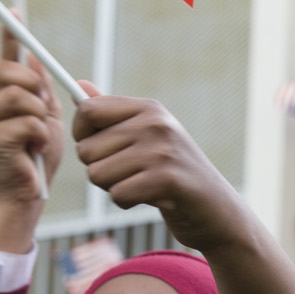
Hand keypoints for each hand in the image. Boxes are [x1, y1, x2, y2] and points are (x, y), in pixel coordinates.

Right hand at [0, 34, 59, 250]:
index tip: (14, 10)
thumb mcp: (46, 119)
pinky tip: (36, 150)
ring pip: (21, 96)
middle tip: (43, 108)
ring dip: (40, 116)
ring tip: (39, 136)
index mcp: (0, 95)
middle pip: (9, 71)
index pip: (4, 58)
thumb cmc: (36, 158)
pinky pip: (28, 122)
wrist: (26, 194)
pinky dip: (41, 136)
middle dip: (34, 86)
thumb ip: (41, 92)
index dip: (10, 34)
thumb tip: (38, 61)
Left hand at [71, 96, 233, 249]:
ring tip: (142, 184)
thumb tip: (78, 86)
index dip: (82, 134)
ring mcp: (163, 151)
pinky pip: (117, 194)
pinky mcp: (166, 181)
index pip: (88, 110)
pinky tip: (151, 198)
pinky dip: (127, 202)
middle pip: (87, 149)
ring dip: (113, 187)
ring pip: (97, 174)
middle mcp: (156, 124)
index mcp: (149, 109)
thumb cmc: (173, 171)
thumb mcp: (146, 135)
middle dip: (100, 169)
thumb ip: (112, 113)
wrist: (216, 207)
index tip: (99, 147)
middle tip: (131, 172)